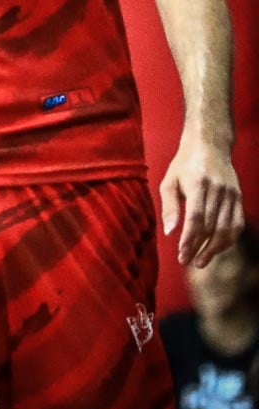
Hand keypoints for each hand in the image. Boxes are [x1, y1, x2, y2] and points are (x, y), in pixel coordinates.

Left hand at [160, 140, 244, 265]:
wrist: (209, 146)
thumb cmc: (183, 165)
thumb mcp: (169, 181)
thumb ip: (169, 206)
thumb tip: (169, 232)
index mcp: (198, 184)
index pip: (196, 219)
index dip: (190, 240)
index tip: (181, 255)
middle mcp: (218, 190)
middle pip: (211, 227)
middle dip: (199, 248)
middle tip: (188, 262)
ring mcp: (232, 194)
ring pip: (227, 228)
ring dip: (215, 249)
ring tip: (201, 261)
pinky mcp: (239, 197)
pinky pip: (237, 224)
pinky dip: (228, 239)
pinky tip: (216, 248)